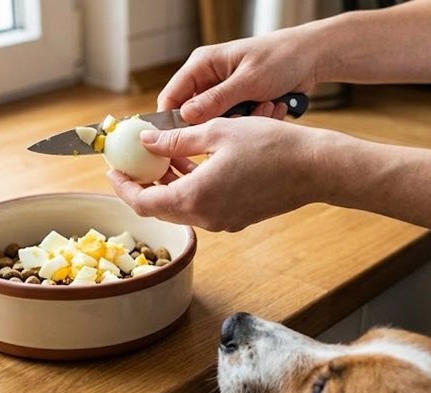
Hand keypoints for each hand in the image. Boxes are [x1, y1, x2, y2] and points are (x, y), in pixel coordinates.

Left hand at [106, 118, 328, 231]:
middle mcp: (206, 217)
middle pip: (161, 207)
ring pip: (182, 207)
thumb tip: (146, 142)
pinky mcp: (238, 218)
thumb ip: (176, 141)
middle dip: (145, 184)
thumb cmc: (270, 146)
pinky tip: (195, 163)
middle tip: (136, 161)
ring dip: (169, 184)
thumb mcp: (217, 132)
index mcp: (194, 198)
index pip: (143, 202)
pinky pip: (203, 206)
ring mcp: (223, 221)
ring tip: (166, 154)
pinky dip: (191, 188)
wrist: (316, 168)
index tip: (114, 170)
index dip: (124, 187)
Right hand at [158, 28, 319, 122]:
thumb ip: (217, 99)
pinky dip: (250, 122)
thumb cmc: (280, 59)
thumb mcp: (249, 80)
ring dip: (238, 123)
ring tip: (263, 107)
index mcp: (202, 65)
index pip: (171, 97)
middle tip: (236, 125)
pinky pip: (234, 123)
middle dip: (213, 125)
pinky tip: (271, 107)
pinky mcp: (238, 104)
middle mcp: (208, 79)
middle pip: (192, 115)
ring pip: (215, 122)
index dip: (170, 122)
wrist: (311, 57)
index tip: (178, 145)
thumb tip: (186, 117)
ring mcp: (223, 93)